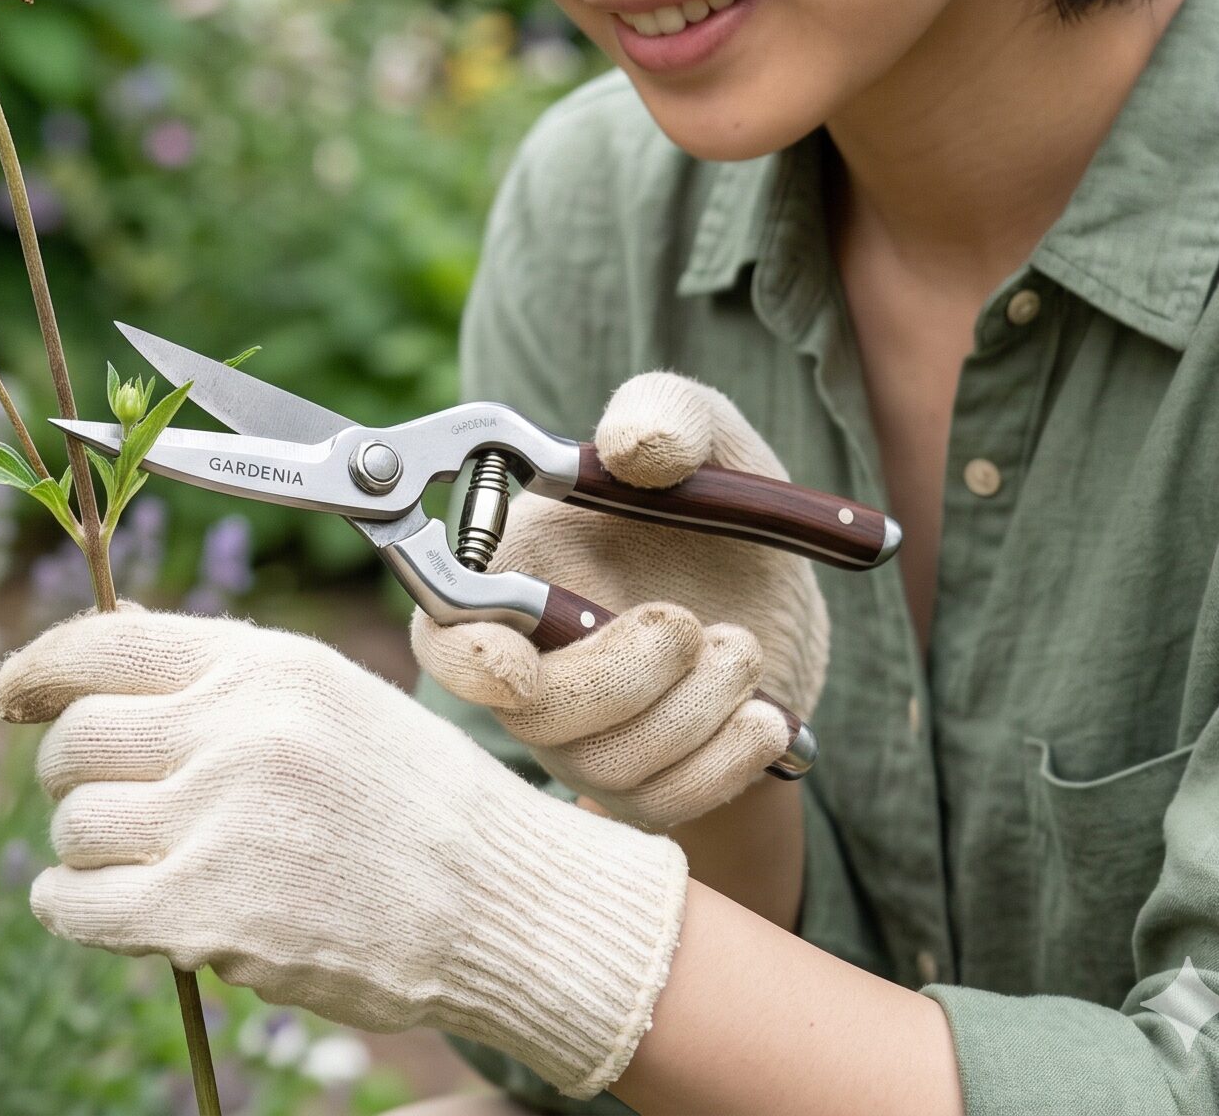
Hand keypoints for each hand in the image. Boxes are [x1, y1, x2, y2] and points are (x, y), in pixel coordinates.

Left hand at [0, 601, 691, 1099]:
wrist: (496, 900)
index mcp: (262, 661)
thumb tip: (105, 639)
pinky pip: (76, 903)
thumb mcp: (323, 694)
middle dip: (66, 769)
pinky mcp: (206, 914)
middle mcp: (235, 728)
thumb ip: (214, 671)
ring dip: (83, 846)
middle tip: (97, 795)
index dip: (35, 668)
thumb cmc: (412, 796)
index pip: (102, 641)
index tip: (11, 694)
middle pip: (74, 737)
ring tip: (136, 859)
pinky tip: (97, 907)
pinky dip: (68, 908)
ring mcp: (219, 820)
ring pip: (72, 823)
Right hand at [413, 370, 829, 830]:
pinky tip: (762, 716)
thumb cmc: (712, 501)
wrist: (775, 598)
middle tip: (691, 625)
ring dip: (691, 711)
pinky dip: (722, 762)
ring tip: (743, 650)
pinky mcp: (636, 786)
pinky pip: (660, 806)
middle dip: (618, 677)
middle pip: (532, 711)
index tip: (515, 665)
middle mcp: (529, 659)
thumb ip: (667, 412)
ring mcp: (578, 733)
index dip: (466, 658)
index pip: (444, 629)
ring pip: (601, 765)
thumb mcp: (706, 430)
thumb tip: (631, 447)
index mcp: (515, 567)